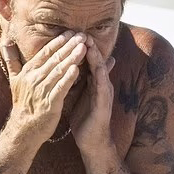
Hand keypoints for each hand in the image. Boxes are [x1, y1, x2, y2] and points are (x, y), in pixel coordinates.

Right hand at [0, 31, 86, 143]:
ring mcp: (41, 90)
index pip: (45, 52)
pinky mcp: (50, 103)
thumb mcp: (13, 80)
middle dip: (69, 45)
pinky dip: (68, 77)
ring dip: (72, 57)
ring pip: (59, 70)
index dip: (58, 41)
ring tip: (84, 47)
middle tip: (82, 35)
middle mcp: (34, 78)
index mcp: (28, 71)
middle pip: (54, 58)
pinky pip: (60, 87)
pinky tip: (77, 69)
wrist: (24, 129)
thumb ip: (11, 60)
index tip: (70, 32)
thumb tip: (5, 41)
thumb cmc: (23, 104)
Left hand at [69, 37, 115, 156]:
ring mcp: (104, 94)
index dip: (81, 47)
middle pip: (96, 61)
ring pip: (101, 71)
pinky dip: (100, 77)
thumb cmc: (85, 119)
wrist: (92, 142)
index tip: (72, 33)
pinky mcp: (104, 105)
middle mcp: (101, 84)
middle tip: (82, 31)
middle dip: (90, 46)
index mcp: (93, 82)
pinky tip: (97, 69)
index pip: (88, 60)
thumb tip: (69, 68)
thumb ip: (77, 81)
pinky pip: (102, 88)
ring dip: (97, 57)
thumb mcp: (80, 95)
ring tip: (90, 44)